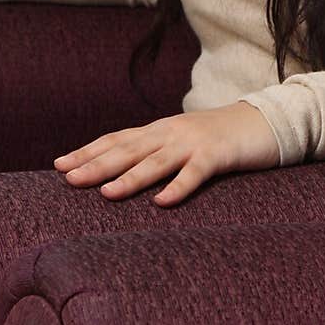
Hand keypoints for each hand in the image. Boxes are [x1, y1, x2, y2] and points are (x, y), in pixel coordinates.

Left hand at [53, 102, 279, 205]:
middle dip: (95, 164)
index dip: (88, 151)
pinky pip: (195, 174)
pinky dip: (178, 188)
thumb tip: (124, 171)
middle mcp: (171, 133)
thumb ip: (158, 153)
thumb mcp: (184, 141)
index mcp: (160, 130)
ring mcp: (194, 143)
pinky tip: (163, 203)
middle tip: (67, 178)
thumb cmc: (221, 137)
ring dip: (129, 177)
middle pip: (127, 149)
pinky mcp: (218, 155)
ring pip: (156, 162)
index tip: (59, 164)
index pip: (117, 140)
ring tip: (105, 193)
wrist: (265, 121)